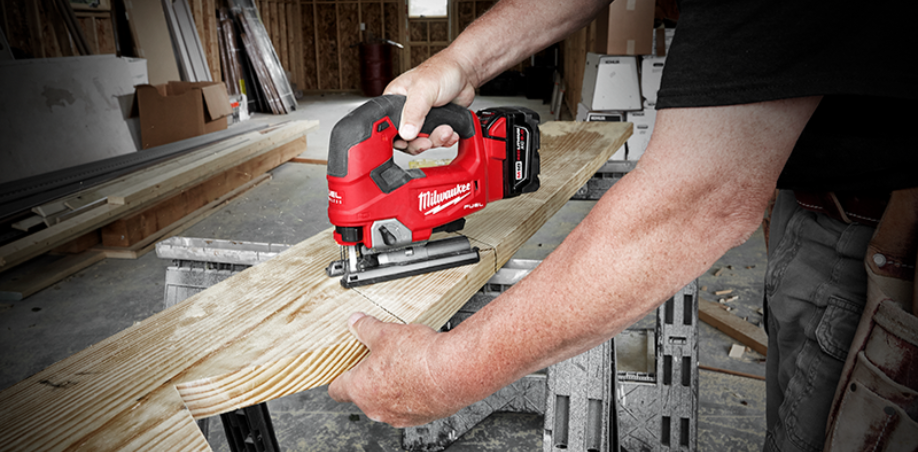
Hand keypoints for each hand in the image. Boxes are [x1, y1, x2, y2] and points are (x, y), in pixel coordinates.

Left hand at [328, 312, 461, 426]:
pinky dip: (412, 393)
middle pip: (362, 394)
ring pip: (387, 401)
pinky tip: (421, 375)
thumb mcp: (385, 333)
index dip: (339, 376)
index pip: (336, 389)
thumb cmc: (418, 357)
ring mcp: (399, 416)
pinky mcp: (421, 417)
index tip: (343, 368)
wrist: (454, 371)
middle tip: (380, 358)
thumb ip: (365, 328)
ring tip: (405, 364)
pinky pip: (410, 406)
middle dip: (369, 377)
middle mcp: (376, 408)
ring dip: (392, 386)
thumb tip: (356, 322)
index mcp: (360, 389)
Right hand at [384, 50, 477, 154]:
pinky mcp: (435, 125)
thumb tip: (406, 132)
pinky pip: (437, 141)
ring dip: (436, 140)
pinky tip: (451, 132)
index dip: (396, 138)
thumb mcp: (423, 90)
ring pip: (423, 142)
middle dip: (421, 142)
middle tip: (429, 140)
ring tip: (446, 130)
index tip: (407, 142)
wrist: (464, 73)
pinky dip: (445, 140)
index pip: (387, 127)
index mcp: (395, 101)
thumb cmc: (441, 71)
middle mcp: (406, 112)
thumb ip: (413, 112)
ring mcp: (421, 120)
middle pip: (406, 140)